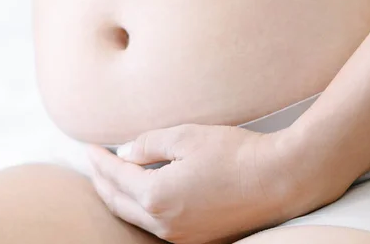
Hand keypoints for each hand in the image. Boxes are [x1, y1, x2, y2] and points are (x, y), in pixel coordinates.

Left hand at [87, 124, 333, 243]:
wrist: (281, 179)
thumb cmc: (234, 153)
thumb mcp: (185, 137)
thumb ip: (148, 145)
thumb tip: (125, 154)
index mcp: (157, 197)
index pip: (116, 177)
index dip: (99, 161)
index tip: (88, 147)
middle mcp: (165, 224)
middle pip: (119, 203)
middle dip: (101, 182)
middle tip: (92, 164)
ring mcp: (182, 236)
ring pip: (136, 218)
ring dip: (118, 198)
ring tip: (110, 179)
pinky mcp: (199, 238)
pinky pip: (157, 226)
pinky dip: (141, 209)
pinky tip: (141, 195)